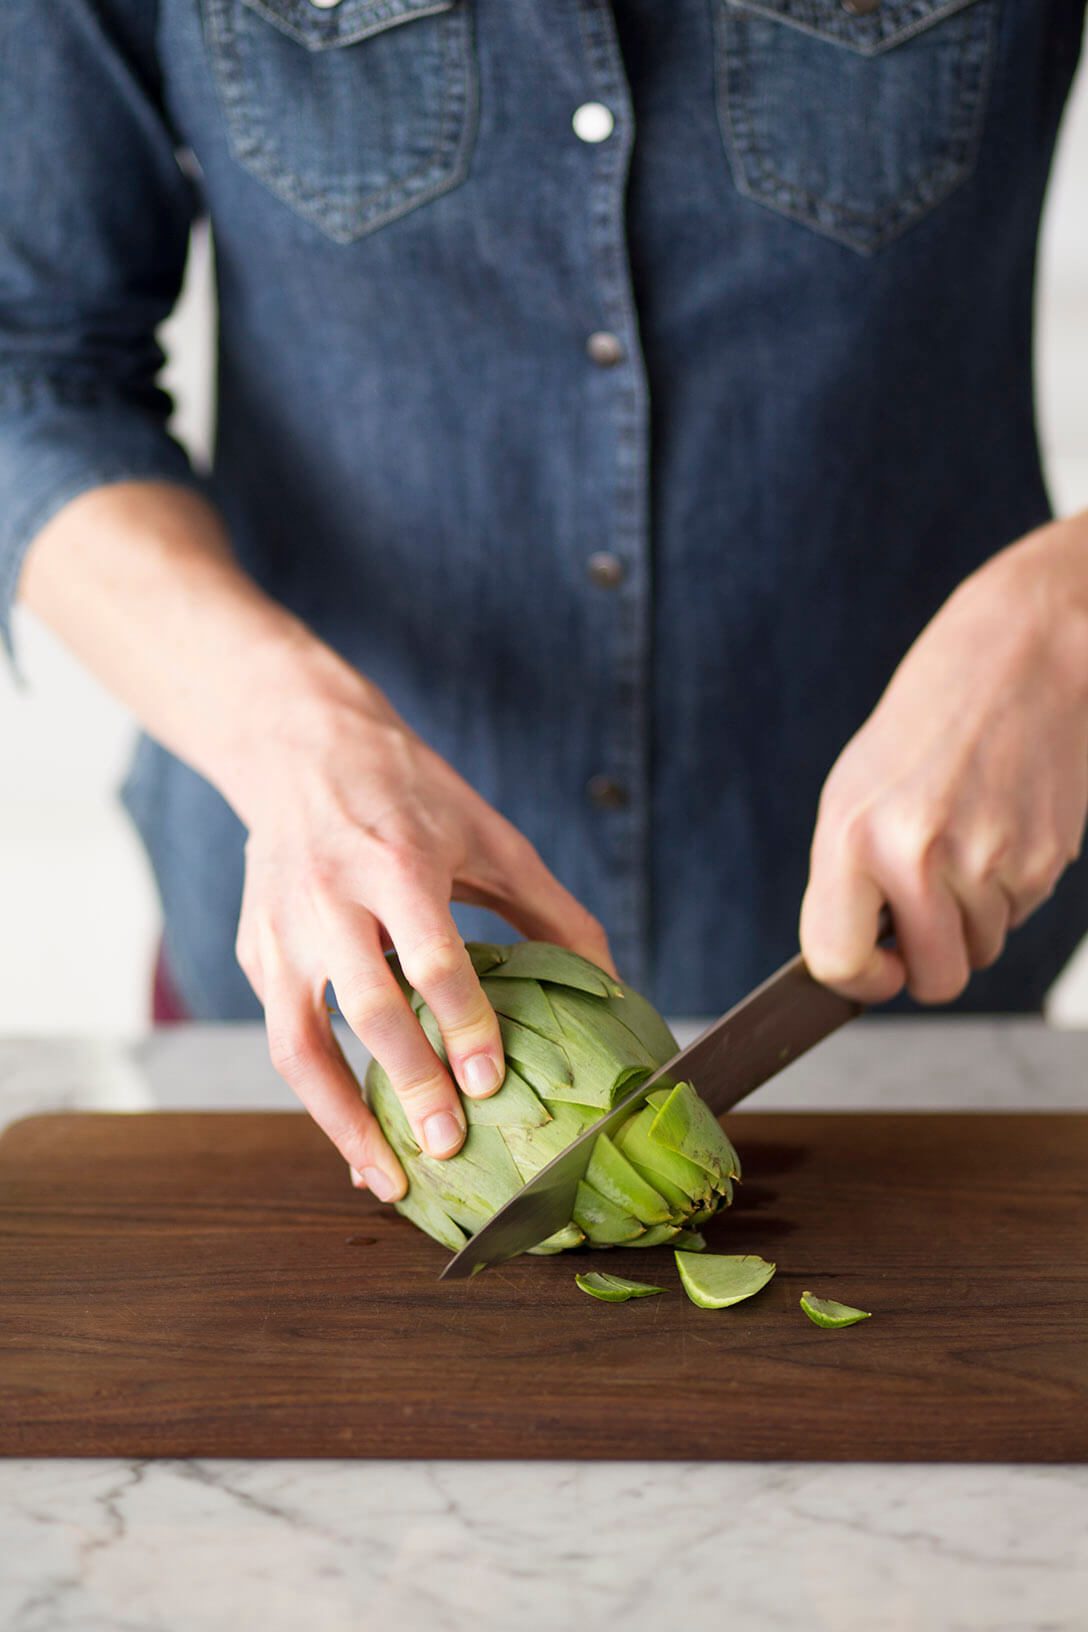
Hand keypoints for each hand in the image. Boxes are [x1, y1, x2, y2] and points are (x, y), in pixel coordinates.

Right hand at [232, 658, 614, 1201]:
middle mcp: (330, 897)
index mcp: (398, 860)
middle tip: (450, 1147)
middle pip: (368, 1009)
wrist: (299, 749)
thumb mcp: (492, 837)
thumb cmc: (410, 794)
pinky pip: (281, 1036)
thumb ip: (553, 914)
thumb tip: (616, 992)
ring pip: (297, 1044)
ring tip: (387, 1180)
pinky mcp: (254, 952)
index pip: (432, 958)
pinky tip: (358, 1138)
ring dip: (340, 1122)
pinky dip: (318, 1097)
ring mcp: (281, 930)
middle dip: (411, 1085)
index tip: (489, 1083)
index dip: (463, 1026)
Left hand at [801, 514, 1087, 1004]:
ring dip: (973, 916)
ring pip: (982, 948)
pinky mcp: (1045, 860)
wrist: (1017, 659)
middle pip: (934, 980)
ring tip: (965, 840)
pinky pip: (1020, 915)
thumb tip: (856, 962)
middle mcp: (918, 855)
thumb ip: (847, 879)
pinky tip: (999, 827)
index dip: (859, 980)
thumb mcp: (855, 792)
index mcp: (853, 836)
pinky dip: (1009, 888)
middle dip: (931, 962)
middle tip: (927, 915)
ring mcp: (988, 862)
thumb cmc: (926, 726)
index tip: (874, 968)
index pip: (839, 960)